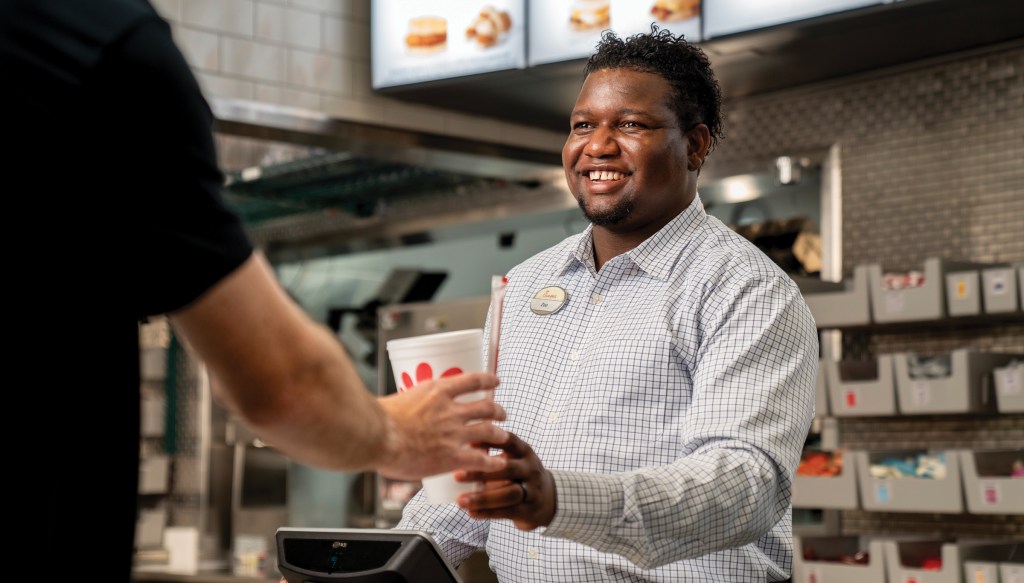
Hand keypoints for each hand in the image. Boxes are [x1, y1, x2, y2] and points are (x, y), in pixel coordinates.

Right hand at [376, 371, 508, 479]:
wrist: (375, 436)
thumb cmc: (378, 419)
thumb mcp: (399, 400)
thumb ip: (410, 405)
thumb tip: (406, 413)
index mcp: (438, 391)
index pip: (472, 380)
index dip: (488, 379)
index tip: (495, 380)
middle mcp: (451, 410)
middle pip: (486, 406)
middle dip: (497, 410)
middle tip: (501, 413)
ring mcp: (454, 433)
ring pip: (489, 431)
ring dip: (499, 433)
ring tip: (503, 436)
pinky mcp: (452, 456)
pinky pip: (481, 459)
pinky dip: (493, 461)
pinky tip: (499, 463)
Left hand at [454, 432, 555, 530]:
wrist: (549, 499)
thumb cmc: (520, 475)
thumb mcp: (512, 459)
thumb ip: (491, 453)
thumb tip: (462, 446)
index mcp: (524, 452)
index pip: (509, 441)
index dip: (490, 441)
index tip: (467, 443)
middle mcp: (530, 469)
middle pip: (508, 469)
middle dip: (481, 472)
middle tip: (457, 475)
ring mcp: (532, 491)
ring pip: (509, 494)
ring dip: (483, 498)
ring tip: (461, 501)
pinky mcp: (528, 511)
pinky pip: (507, 512)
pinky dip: (487, 513)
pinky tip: (471, 513)